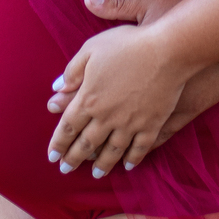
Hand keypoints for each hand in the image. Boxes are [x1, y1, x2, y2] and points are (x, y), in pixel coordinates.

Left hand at [47, 25, 191, 177]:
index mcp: (89, 99)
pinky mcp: (151, 125)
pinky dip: (132, 159)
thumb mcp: (92, 48)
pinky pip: (139, 149)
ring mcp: (130, 124)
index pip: (68, 127)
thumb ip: (73, 70)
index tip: (52, 156)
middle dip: (74, 158)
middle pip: (86, 143)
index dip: (59, 143)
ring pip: (112, 151)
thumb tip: (56, 88)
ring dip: (101, 165)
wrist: (167, 50)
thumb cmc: (127, 44)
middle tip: (66, 170)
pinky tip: (127, 166)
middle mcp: (106, 117)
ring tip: (95, 174)